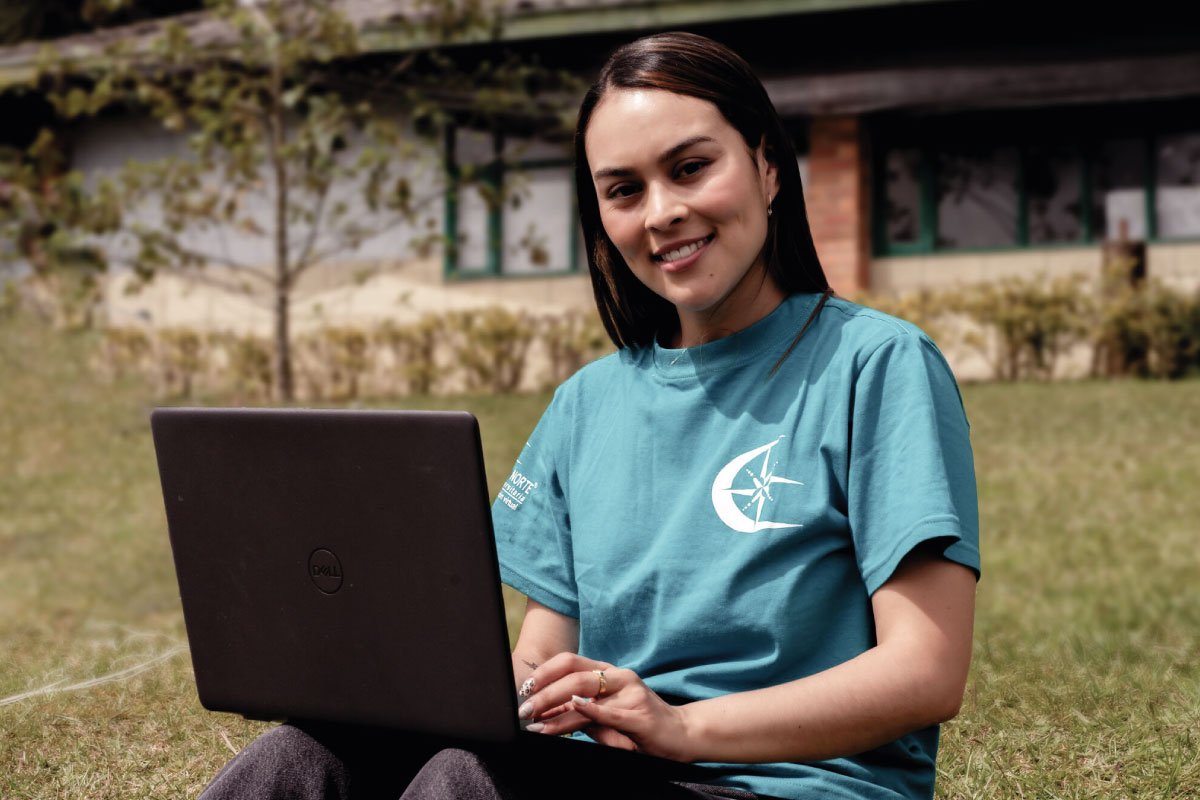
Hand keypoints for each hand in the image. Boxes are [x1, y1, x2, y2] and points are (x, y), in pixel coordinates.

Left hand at [517, 652, 694, 761]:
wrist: (681, 734)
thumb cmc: (641, 724)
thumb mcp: (608, 714)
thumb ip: (582, 711)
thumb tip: (548, 713)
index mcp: (610, 673)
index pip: (570, 662)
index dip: (544, 673)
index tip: (523, 688)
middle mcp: (619, 677)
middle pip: (574, 675)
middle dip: (544, 692)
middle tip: (524, 709)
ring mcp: (630, 694)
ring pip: (585, 695)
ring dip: (556, 709)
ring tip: (536, 723)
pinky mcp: (637, 716)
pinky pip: (608, 712)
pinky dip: (589, 710)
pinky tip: (574, 710)